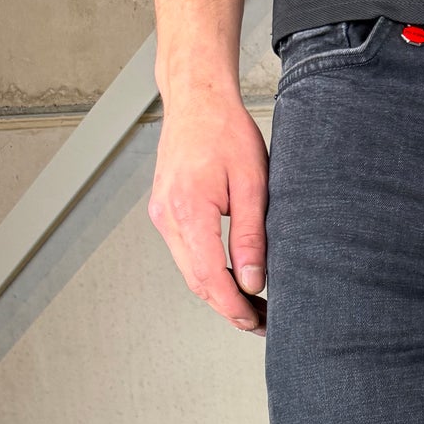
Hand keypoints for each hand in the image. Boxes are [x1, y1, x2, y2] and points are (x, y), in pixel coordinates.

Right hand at [148, 92, 268, 334]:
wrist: (196, 99)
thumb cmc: (226, 131)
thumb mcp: (252, 182)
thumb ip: (250, 236)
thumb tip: (252, 282)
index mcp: (187, 209)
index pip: (210, 276)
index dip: (234, 306)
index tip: (257, 323)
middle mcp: (167, 217)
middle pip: (197, 281)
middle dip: (229, 309)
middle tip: (262, 325)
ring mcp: (161, 215)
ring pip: (191, 272)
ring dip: (220, 294)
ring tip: (254, 308)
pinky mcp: (165, 212)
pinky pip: (187, 255)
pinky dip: (209, 274)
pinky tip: (234, 281)